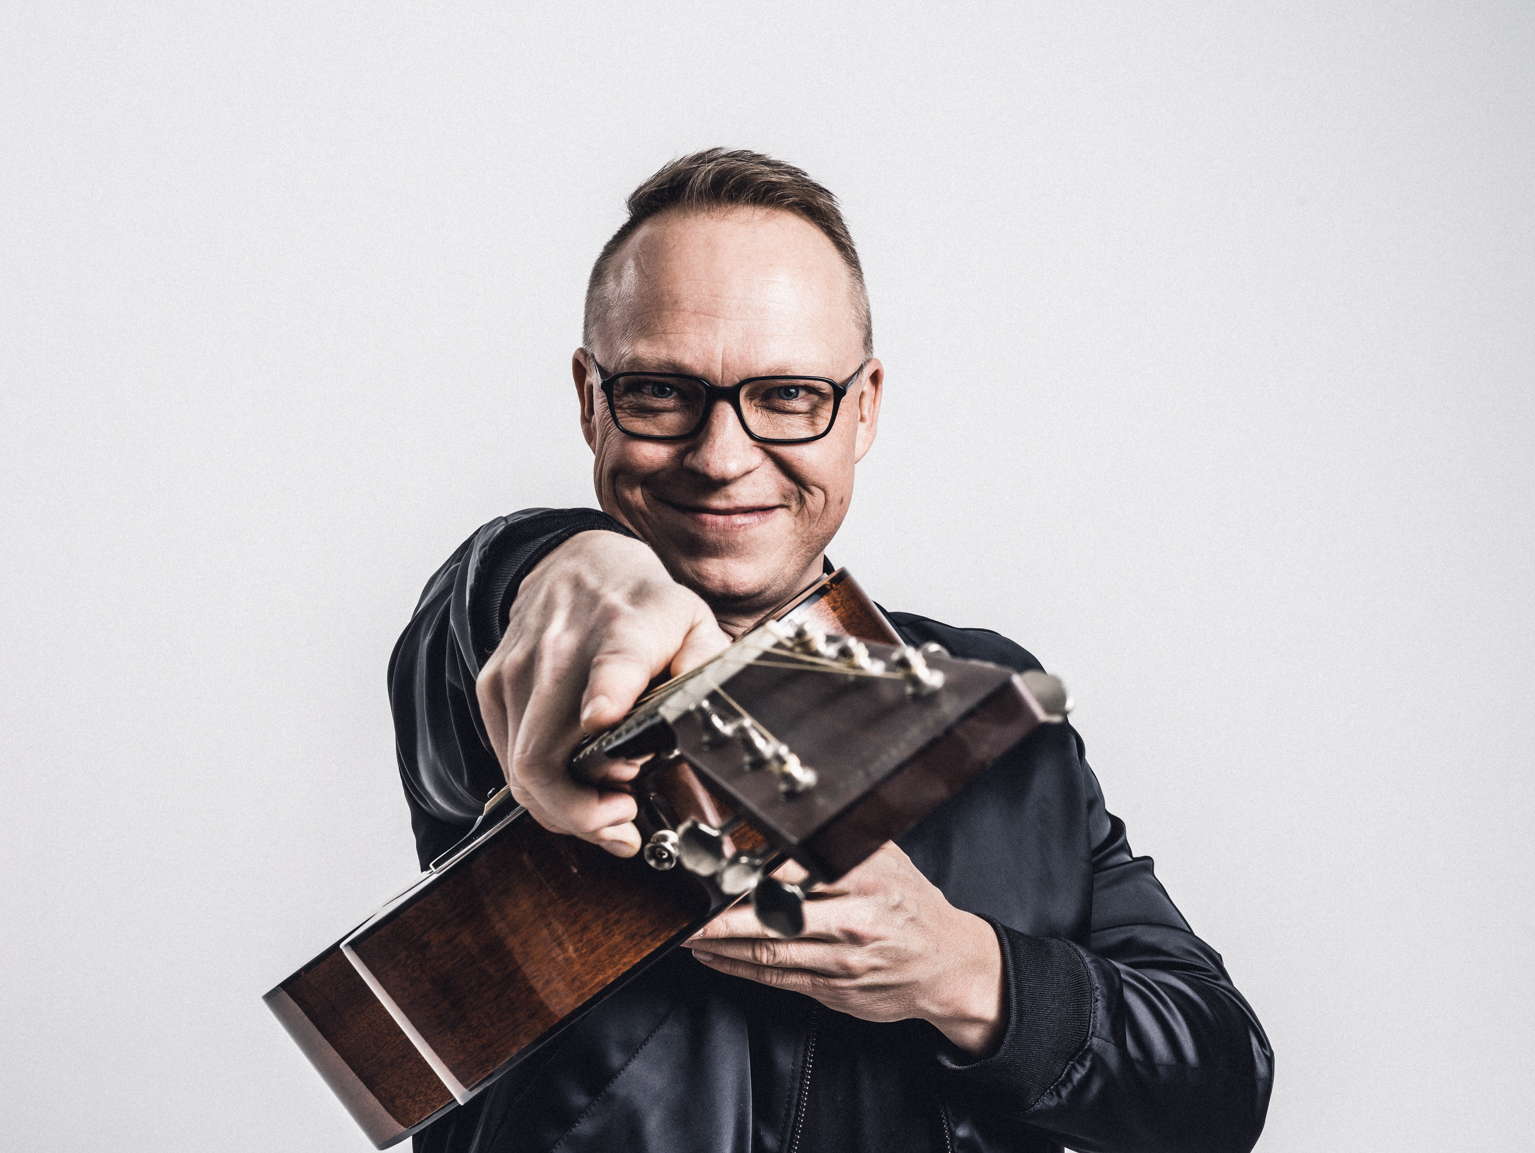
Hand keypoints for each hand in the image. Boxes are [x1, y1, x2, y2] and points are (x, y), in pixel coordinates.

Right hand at [475, 531, 730, 855]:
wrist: (576, 564)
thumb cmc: (640, 605)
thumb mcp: (694, 625)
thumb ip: (707, 671)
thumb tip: (707, 716)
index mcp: (625, 631)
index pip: (613, 664)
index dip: (606, 694)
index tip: (603, 719)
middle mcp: (561, 650)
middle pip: (547, 754)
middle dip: (584, 814)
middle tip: (624, 823)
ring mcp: (518, 671)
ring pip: (522, 772)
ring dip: (563, 810)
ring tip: (605, 810)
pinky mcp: (493, 687)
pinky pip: (508, 763)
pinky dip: (540, 790)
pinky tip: (574, 786)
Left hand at [684, 843, 1005, 1054]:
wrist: (947, 964)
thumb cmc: (911, 905)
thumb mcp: (887, 859)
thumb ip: (840, 842)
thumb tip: (787, 818)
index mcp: (866, 879)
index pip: (796, 871)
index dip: (749, 870)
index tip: (713, 866)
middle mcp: (854, 920)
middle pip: (774, 916)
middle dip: (722, 915)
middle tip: (687, 907)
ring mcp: (842, 960)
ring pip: (769, 951)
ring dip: (721, 944)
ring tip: (689, 933)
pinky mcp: (833, 988)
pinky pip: (777, 978)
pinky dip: (739, 968)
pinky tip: (714, 957)